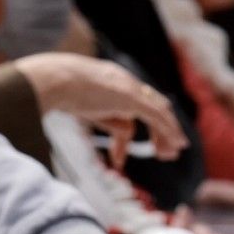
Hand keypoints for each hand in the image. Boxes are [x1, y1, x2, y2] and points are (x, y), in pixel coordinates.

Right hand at [16, 53, 187, 168]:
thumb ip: (102, 118)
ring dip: (166, 135)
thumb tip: (115, 135)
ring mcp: (129, 88)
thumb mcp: (83, 107)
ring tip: (171, 154)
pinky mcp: (130, 98)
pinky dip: (168, 131)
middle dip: (161, 129)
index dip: (145, 120)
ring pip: (159, 113)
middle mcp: (125, 81)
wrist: (56, 80)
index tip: (146, 140)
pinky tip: (177, 144)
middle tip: (166, 151)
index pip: (136, 102)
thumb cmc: (58, 91)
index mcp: (113, 80)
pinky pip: (156, 116)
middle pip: (153, 106)